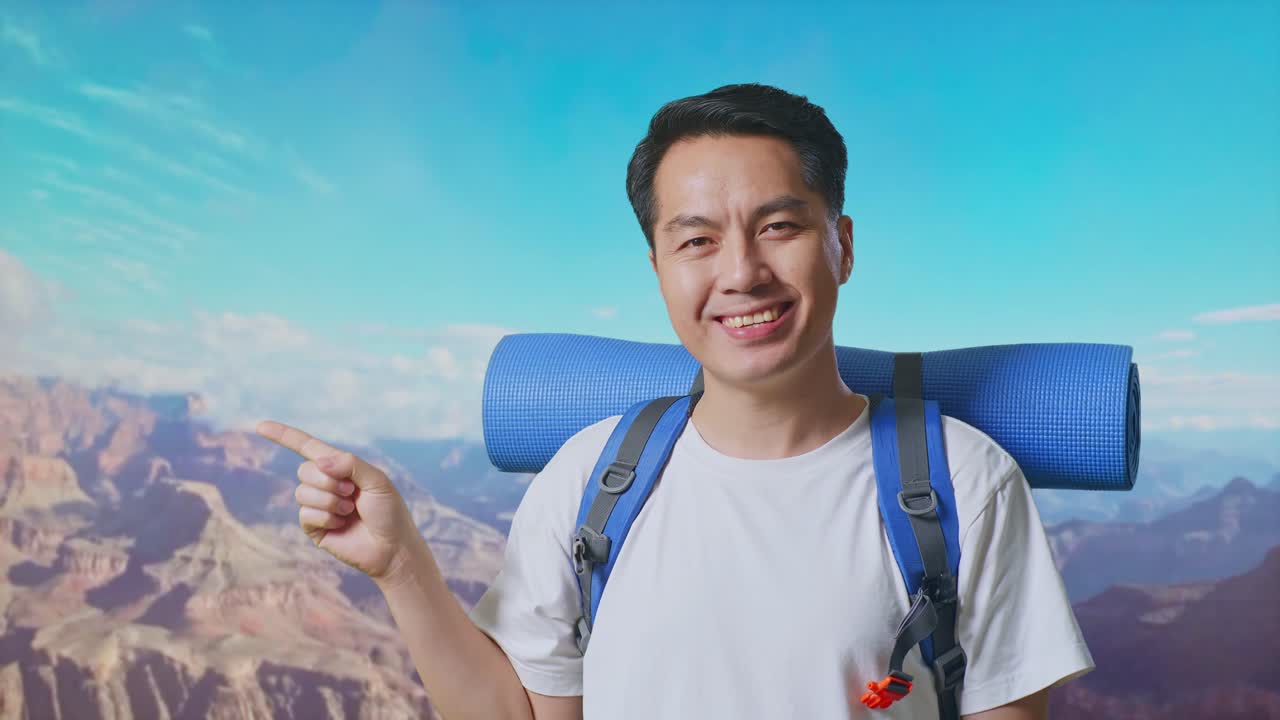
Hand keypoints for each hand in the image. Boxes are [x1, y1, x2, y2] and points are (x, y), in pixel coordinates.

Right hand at [255, 420, 417, 580]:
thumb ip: (350, 464)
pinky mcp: (314, 527)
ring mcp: (318, 506)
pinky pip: (305, 514)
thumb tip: (318, 461)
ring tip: (350, 509)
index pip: (307, 447)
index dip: (284, 436)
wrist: (392, 547)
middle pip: (304, 470)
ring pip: (302, 493)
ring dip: (329, 500)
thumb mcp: (377, 480)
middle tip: (351, 492)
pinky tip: (342, 524)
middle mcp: (325, 484)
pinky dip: (326, 517)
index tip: (260, 426)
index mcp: (340, 467)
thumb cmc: (389, 512)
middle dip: (329, 481)